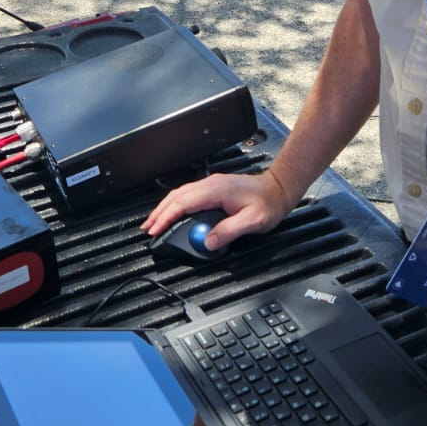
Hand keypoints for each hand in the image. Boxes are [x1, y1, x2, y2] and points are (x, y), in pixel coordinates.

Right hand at [141, 168, 292, 251]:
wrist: (278, 189)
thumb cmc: (268, 203)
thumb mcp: (252, 222)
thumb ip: (229, 231)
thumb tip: (207, 241)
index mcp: (215, 191)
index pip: (182, 203)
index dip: (166, 217)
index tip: (155, 230)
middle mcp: (210, 184)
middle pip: (176, 197)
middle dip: (159, 213)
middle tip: (148, 229)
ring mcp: (212, 184)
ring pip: (180, 194)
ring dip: (165, 208)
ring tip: (155, 222)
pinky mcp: (214, 187)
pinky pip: (188, 194)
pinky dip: (176, 204)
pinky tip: (174, 212)